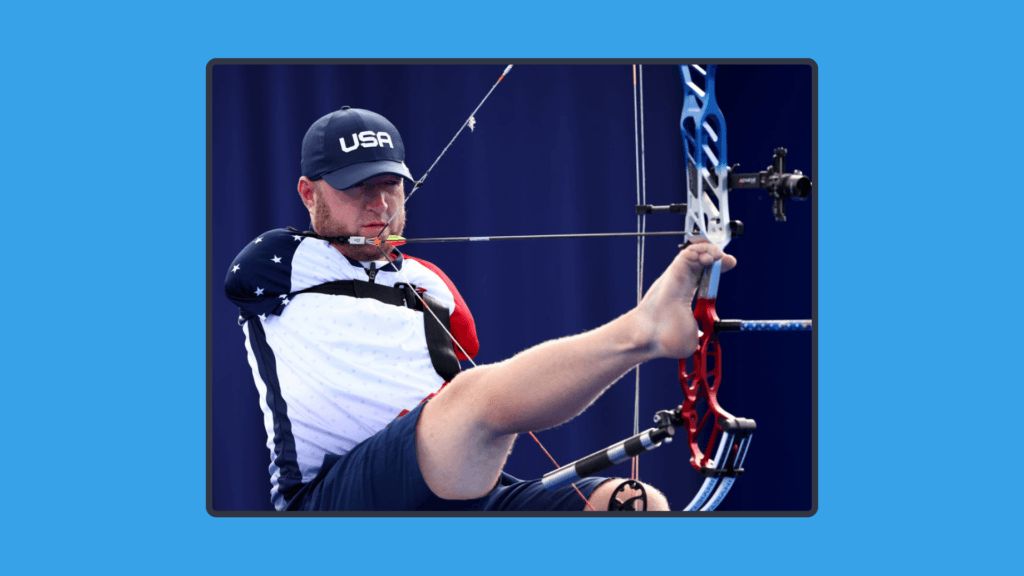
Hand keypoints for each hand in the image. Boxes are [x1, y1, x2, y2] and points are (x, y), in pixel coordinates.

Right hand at [635, 241, 736, 358]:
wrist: (653, 336)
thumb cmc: (666, 338)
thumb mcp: (696, 336)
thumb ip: (705, 334)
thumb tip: (709, 338)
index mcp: (686, 295)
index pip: (704, 274)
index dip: (718, 267)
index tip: (730, 264)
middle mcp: (682, 283)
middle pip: (701, 260)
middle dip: (717, 255)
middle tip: (728, 259)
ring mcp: (678, 276)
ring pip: (694, 253)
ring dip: (710, 250)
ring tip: (718, 257)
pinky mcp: (675, 270)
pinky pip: (688, 253)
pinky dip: (700, 250)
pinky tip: (709, 257)